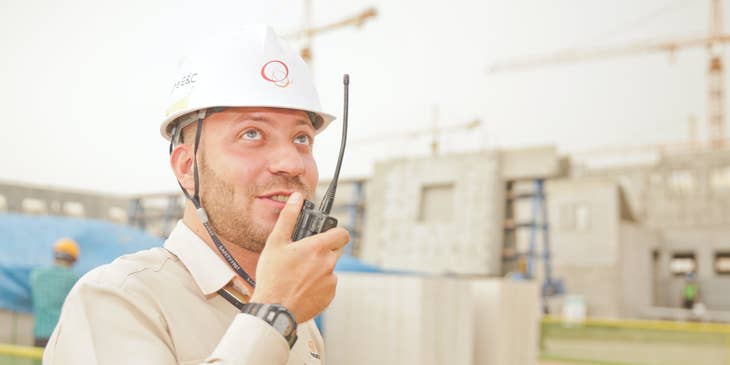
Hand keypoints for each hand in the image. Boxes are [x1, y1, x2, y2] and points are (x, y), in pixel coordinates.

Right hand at [251, 192, 349, 322]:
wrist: (274, 309)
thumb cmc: (272, 276)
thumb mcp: (276, 243)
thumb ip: (288, 218)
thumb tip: (296, 198)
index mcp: (318, 248)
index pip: (342, 233)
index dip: (335, 232)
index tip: (327, 235)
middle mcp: (329, 263)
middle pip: (335, 250)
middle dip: (324, 250)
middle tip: (305, 255)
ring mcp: (331, 281)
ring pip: (330, 268)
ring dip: (320, 268)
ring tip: (299, 274)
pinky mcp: (329, 296)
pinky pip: (328, 285)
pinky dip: (318, 284)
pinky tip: (302, 287)